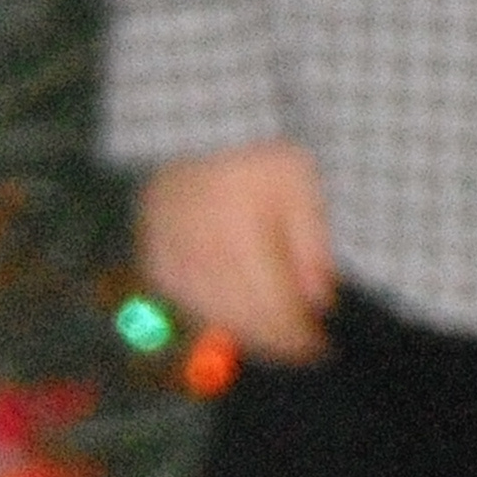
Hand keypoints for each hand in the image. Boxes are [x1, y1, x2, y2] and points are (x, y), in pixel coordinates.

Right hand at [136, 141, 335, 363]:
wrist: (202, 126)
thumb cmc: (259, 151)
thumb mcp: (301, 183)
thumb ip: (311, 243)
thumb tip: (319, 301)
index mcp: (240, 229)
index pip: (271, 305)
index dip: (297, 335)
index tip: (319, 347)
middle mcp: (201, 249)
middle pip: (243, 318)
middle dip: (276, 341)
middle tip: (301, 350)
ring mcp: (173, 256)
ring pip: (213, 317)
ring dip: (246, 334)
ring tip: (275, 337)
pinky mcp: (156, 258)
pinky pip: (186, 303)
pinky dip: (213, 316)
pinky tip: (236, 317)